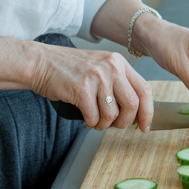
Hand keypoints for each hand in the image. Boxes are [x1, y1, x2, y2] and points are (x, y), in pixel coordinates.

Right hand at [30, 44, 153, 130]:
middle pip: (132, 104)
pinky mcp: (82, 89)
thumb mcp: (99, 68)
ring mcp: (97, 77)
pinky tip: (85, 117)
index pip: (144, 89)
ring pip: (112, 114)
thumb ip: (117, 84)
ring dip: (103, 124)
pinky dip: (90, 122)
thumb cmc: (69, 69)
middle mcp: (112, 67)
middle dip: (124, 122)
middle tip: (113, 125)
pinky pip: (94, 117)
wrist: (41, 63)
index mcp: (119, 62)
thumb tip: (134, 113)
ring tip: (95, 119)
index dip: (147, 112)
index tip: (145, 126)